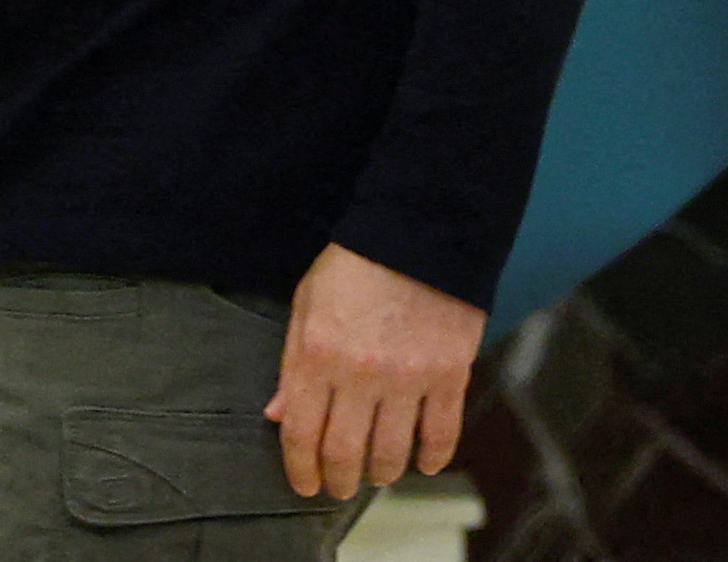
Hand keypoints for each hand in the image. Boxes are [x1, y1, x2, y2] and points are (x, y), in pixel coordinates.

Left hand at [266, 242, 481, 495]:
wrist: (417, 237)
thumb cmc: (353, 268)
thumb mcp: (305, 306)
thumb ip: (292, 364)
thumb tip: (278, 414)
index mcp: (317, 355)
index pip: (301, 430)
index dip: (299, 466)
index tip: (302, 483)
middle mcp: (361, 375)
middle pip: (345, 451)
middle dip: (337, 480)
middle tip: (336, 489)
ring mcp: (409, 379)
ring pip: (393, 452)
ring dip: (380, 473)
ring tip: (374, 476)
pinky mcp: (449, 376)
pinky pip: (442, 434)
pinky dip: (431, 457)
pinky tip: (421, 464)